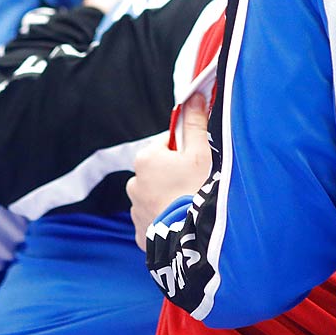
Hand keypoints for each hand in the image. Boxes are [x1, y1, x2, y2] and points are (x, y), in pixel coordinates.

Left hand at [128, 94, 211, 249]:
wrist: (192, 237)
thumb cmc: (196, 190)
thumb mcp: (201, 152)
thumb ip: (195, 123)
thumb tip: (195, 96)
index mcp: (146, 159)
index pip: (167, 145)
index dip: (186, 151)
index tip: (198, 162)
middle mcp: (134, 182)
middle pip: (160, 171)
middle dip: (176, 176)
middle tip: (196, 186)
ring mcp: (136, 210)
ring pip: (156, 196)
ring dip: (169, 198)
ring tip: (188, 207)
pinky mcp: (140, 233)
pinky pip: (154, 220)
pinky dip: (165, 220)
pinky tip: (180, 223)